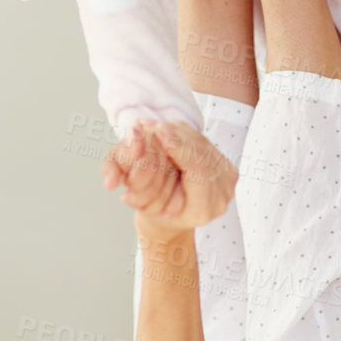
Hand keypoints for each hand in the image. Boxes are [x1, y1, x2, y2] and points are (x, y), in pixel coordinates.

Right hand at [104, 121, 235, 238]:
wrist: (169, 216)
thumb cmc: (150, 206)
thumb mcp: (132, 193)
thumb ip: (119, 177)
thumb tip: (113, 174)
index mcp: (202, 210)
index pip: (197, 171)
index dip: (179, 148)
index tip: (159, 130)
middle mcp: (220, 198)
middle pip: (201, 153)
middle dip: (175, 136)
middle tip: (150, 124)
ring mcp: (228, 182)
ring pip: (203, 145)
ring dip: (179, 133)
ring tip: (156, 127)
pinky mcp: (227, 168)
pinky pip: (205, 143)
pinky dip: (186, 135)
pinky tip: (170, 132)